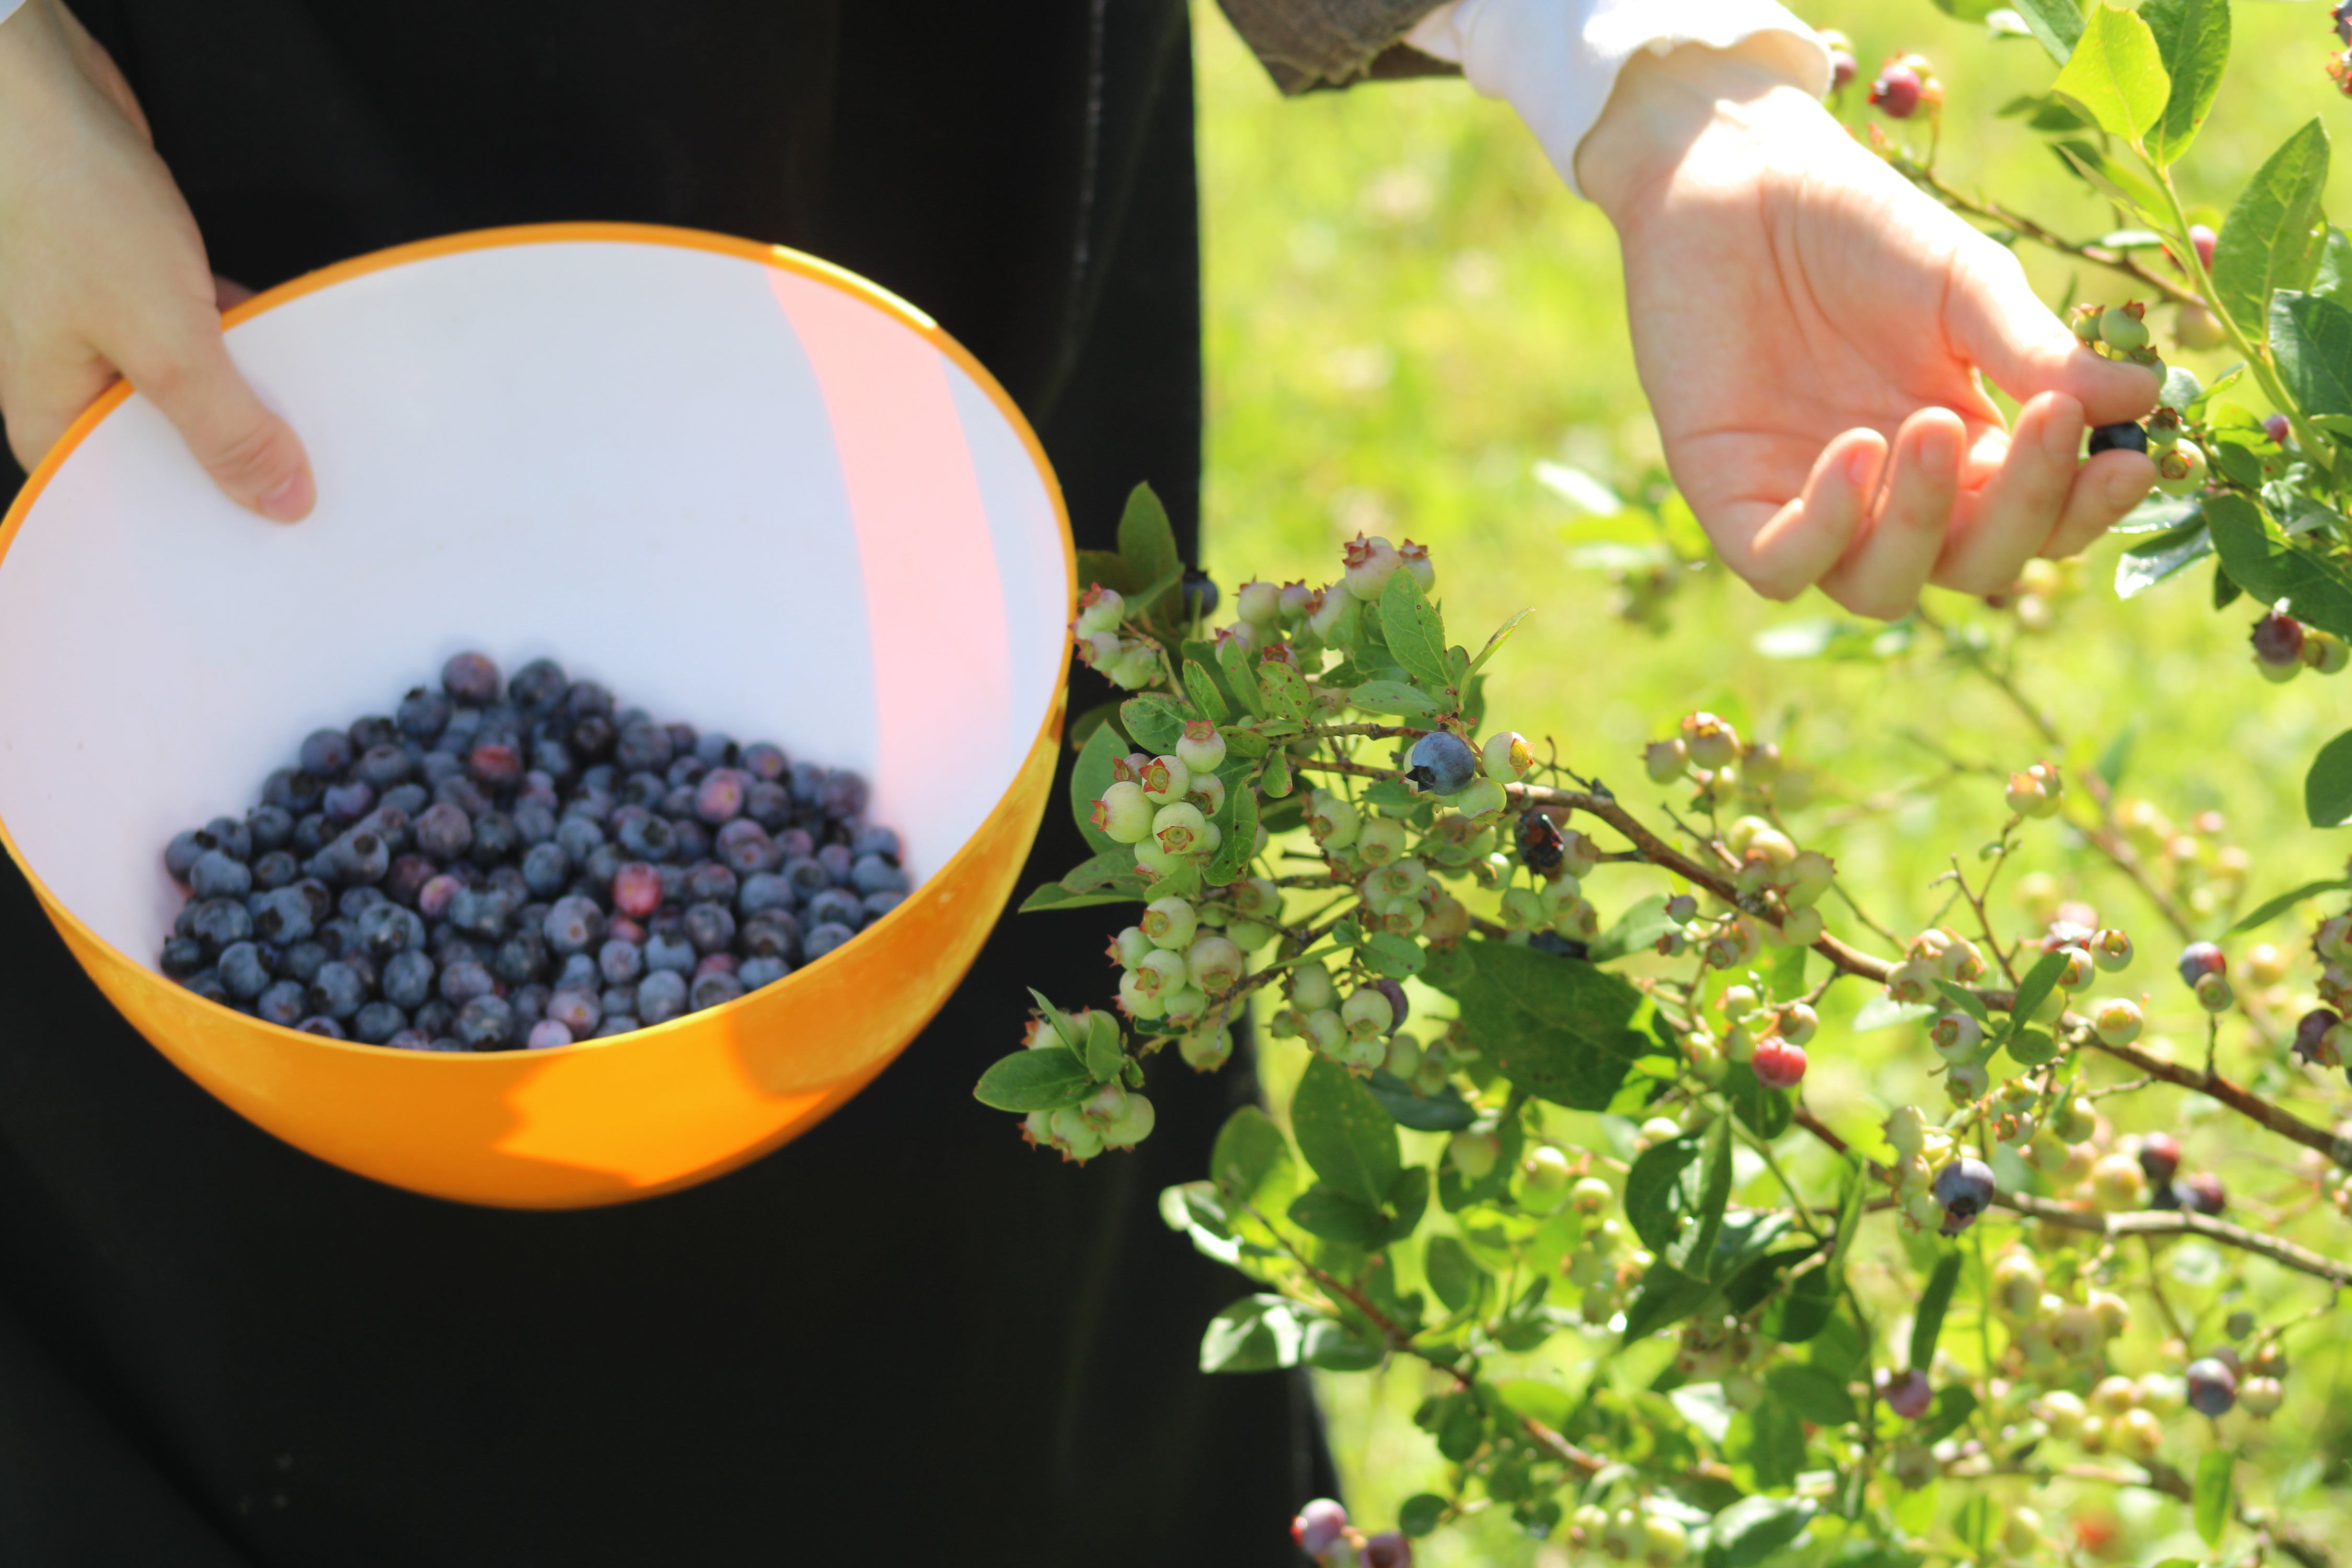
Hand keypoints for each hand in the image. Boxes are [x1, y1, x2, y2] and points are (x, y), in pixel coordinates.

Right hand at [0, 0, 311, 517]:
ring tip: (320, 430)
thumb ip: (222, 425)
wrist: (38, 93)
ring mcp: (102, 332)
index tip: (271, 546)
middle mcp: (71, 383)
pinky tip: (291, 346)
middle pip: (168, 453)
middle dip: (236, 462)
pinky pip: (200, 336)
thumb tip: (278, 500)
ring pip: (192, 391)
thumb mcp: (161, 338)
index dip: (198, 529)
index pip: (130, 505)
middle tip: (317, 490)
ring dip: (249, 399)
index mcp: (51, 419)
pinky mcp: (134, 284)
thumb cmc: (67, 206)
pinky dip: (242, 340)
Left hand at [1581, 40, 2157, 617]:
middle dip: (2019, 514)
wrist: (1738, 178)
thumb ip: (2038, 351)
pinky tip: (1857, 450)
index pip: (2037, 522)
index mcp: (1964, 449)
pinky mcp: (1727, 496)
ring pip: (1879, 588)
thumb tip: (2143, 402)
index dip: (2085, 510)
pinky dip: (1822, 531)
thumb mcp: (1964, 284)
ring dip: (1921, 527)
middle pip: (1970, 567)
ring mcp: (1807, 501)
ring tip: (1932, 426)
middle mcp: (1890, 495)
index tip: (2132, 460)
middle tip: (2046, 423)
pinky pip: (1778, 565)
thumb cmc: (1859, 228)